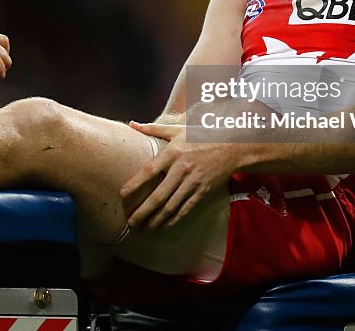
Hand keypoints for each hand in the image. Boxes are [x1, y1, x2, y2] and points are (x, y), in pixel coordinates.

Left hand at [120, 120, 240, 230]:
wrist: (233, 146)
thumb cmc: (202, 135)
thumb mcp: (178, 129)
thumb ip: (153, 128)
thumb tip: (132, 124)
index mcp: (173, 152)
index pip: (150, 170)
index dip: (135, 183)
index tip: (122, 194)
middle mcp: (182, 169)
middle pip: (159, 195)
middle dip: (143, 211)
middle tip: (130, 222)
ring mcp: (193, 182)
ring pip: (171, 206)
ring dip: (156, 220)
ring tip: (143, 229)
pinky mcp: (203, 191)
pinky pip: (186, 208)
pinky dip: (174, 219)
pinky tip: (163, 226)